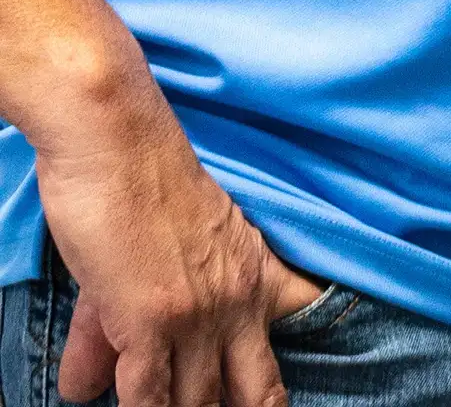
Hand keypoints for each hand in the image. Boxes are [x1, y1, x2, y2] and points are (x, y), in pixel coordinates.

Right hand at [35, 50, 319, 406]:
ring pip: (197, 403)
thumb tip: (84, 389)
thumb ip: (119, 330)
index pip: (295, 330)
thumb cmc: (134, 185)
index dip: (278, 382)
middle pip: (254, 388)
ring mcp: (198, 314)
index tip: (270, 403)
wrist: (116, 140)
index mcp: (252, 271)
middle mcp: (237, 298)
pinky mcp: (151, 321)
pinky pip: (148, 397)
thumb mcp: (152, 257)